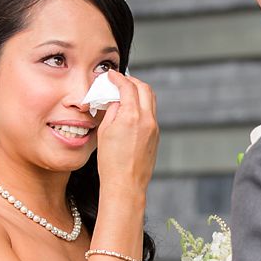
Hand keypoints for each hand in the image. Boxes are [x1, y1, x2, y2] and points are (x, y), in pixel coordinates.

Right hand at [94, 69, 157, 197]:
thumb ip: (112, 111)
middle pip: (144, 88)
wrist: (125, 184)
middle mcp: (147, 119)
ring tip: (127, 94)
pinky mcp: (156, 136)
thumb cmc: (111, 163)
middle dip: (132, 81)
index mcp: (131, 116)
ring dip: (140, 92)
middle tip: (120, 81)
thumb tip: (117, 100)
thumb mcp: (104, 132)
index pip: (127, 87)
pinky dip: (143, 105)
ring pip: (151, 100)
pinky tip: (131, 111)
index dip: (118, 78)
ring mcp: (154, 127)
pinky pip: (151, 113)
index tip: (112, 76)